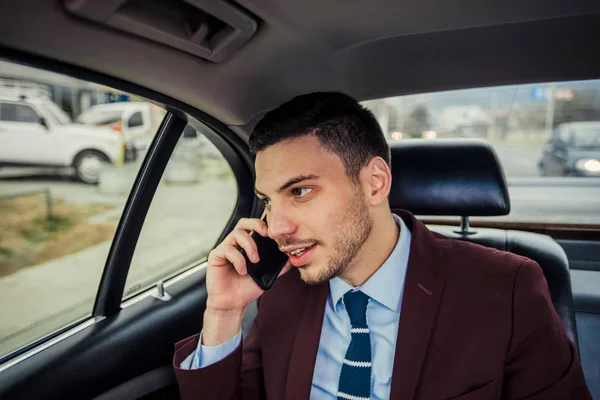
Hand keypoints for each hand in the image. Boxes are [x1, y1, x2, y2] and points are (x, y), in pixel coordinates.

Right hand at [202, 217, 290, 344]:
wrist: (234, 303)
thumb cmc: (247, 288)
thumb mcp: (268, 275)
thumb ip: (279, 265)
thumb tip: (292, 257)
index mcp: (247, 245)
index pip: (254, 226)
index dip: (263, 224)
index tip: (274, 232)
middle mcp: (235, 244)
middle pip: (243, 223)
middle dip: (256, 225)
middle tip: (266, 235)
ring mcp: (225, 248)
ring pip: (237, 234)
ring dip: (250, 246)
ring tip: (255, 261)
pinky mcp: (216, 256)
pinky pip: (228, 250)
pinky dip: (239, 259)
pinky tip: (243, 270)